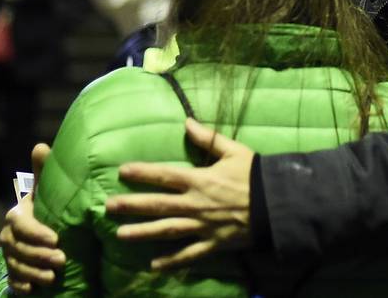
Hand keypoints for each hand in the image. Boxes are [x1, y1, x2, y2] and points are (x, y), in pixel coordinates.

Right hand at [0, 143, 63, 292]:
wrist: (37, 231)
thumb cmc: (44, 206)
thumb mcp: (45, 190)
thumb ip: (43, 171)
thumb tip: (41, 146)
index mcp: (15, 217)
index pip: (20, 226)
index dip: (36, 233)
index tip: (56, 238)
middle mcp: (8, 237)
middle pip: (19, 249)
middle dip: (40, 255)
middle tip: (62, 259)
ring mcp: (10, 255)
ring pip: (17, 266)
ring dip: (34, 272)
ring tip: (53, 277)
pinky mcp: (13, 271)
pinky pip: (14, 281)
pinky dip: (23, 285)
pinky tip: (34, 289)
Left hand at [107, 118, 254, 270]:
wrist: (278, 204)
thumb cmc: (256, 174)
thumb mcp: (234, 150)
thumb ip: (208, 138)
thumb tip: (186, 121)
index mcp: (200, 179)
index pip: (165, 175)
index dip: (143, 173)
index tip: (122, 171)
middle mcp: (196, 203)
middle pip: (158, 204)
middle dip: (132, 205)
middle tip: (108, 207)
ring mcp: (203, 226)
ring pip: (167, 230)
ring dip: (143, 232)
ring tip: (121, 235)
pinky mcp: (213, 243)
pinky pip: (189, 254)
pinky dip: (172, 261)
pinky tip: (154, 266)